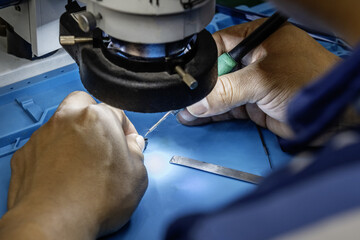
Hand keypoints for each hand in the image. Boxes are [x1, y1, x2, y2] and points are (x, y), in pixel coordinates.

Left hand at [0, 91, 147, 239]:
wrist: (55, 222)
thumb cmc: (95, 200)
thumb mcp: (137, 176)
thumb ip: (137, 152)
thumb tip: (133, 145)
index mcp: (98, 119)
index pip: (117, 111)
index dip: (126, 128)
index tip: (127, 143)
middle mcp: (68, 120)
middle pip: (83, 103)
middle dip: (94, 116)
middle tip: (102, 138)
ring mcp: (44, 136)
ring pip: (61, 123)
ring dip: (73, 134)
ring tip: (82, 161)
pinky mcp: (25, 154)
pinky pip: (43, 145)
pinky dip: (53, 153)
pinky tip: (62, 173)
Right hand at [178, 19, 339, 138]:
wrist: (333, 116)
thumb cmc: (310, 83)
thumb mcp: (263, 80)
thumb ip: (227, 91)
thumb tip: (197, 102)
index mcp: (256, 40)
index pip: (218, 46)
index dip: (202, 62)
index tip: (187, 79)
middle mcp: (253, 59)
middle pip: (217, 71)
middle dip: (202, 87)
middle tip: (185, 100)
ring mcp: (252, 82)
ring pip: (221, 92)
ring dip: (205, 103)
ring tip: (186, 112)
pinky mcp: (254, 103)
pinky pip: (228, 107)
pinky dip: (214, 114)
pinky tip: (198, 117)